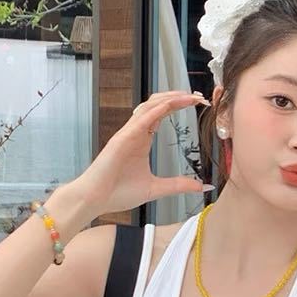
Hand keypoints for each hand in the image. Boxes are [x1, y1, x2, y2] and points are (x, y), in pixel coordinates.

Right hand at [76, 91, 210, 216]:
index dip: (180, 105)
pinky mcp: (121, 139)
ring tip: (190, 96)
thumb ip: (178, 186)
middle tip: (199, 97)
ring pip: (149, 106)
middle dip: (178, 97)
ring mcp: (127, 134)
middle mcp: (135, 132)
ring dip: (170, 99)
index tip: (199, 104)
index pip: (163, 113)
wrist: (94, 200)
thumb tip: (201, 187)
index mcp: (142, 140)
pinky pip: (140, 120)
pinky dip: (156, 110)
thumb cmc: (117, 193)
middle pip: (158, 104)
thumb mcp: (156, 189)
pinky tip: (171, 104)